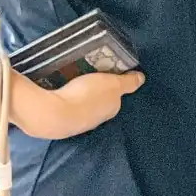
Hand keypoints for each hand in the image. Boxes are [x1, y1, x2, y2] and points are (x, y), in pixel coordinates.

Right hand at [14, 69, 143, 139]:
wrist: (53, 114)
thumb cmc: (87, 96)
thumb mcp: (113, 84)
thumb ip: (128, 82)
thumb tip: (141, 78)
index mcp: (110, 110)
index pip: (115, 98)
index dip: (112, 86)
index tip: (106, 75)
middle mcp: (95, 120)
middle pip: (97, 101)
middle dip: (94, 90)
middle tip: (87, 73)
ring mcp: (76, 122)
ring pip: (80, 104)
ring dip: (78, 94)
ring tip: (71, 77)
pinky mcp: (59, 120)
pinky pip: (64, 105)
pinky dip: (64, 97)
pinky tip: (58, 89)